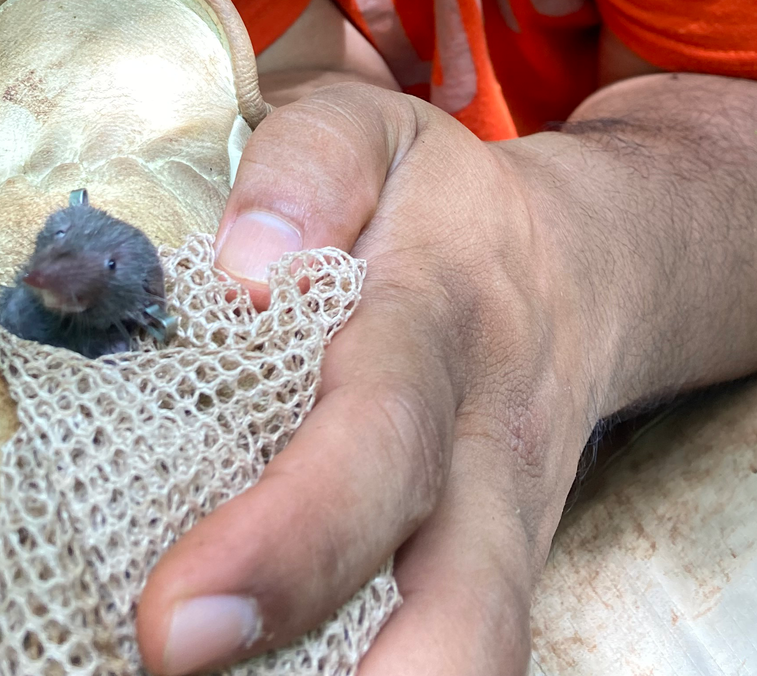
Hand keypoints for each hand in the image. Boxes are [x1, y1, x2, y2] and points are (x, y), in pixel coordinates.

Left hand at [135, 83, 598, 674]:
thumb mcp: (370, 133)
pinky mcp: (493, 589)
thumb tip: (239, 270)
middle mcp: (488, 456)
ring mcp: (506, 542)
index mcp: (440, 325)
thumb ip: (305, 171)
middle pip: (458, 612)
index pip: (378, 438)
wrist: (584, 265)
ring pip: (477, 661)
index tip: (172, 623)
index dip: (287, 540)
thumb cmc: (434, 204)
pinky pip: (445, 660)